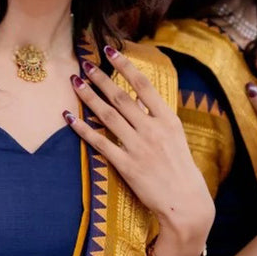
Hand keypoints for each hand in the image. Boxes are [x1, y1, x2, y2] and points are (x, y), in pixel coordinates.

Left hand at [64, 47, 213, 255]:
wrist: (186, 203)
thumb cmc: (181, 170)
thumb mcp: (176, 138)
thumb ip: (157, 117)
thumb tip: (138, 98)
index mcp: (168, 120)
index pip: (144, 85)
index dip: (125, 66)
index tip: (111, 52)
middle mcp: (152, 130)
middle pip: (121, 97)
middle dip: (100, 79)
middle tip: (85, 64)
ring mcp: (138, 147)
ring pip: (108, 116)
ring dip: (89, 97)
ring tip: (75, 83)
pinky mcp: (127, 166)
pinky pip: (100, 143)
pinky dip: (83, 129)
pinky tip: (70, 118)